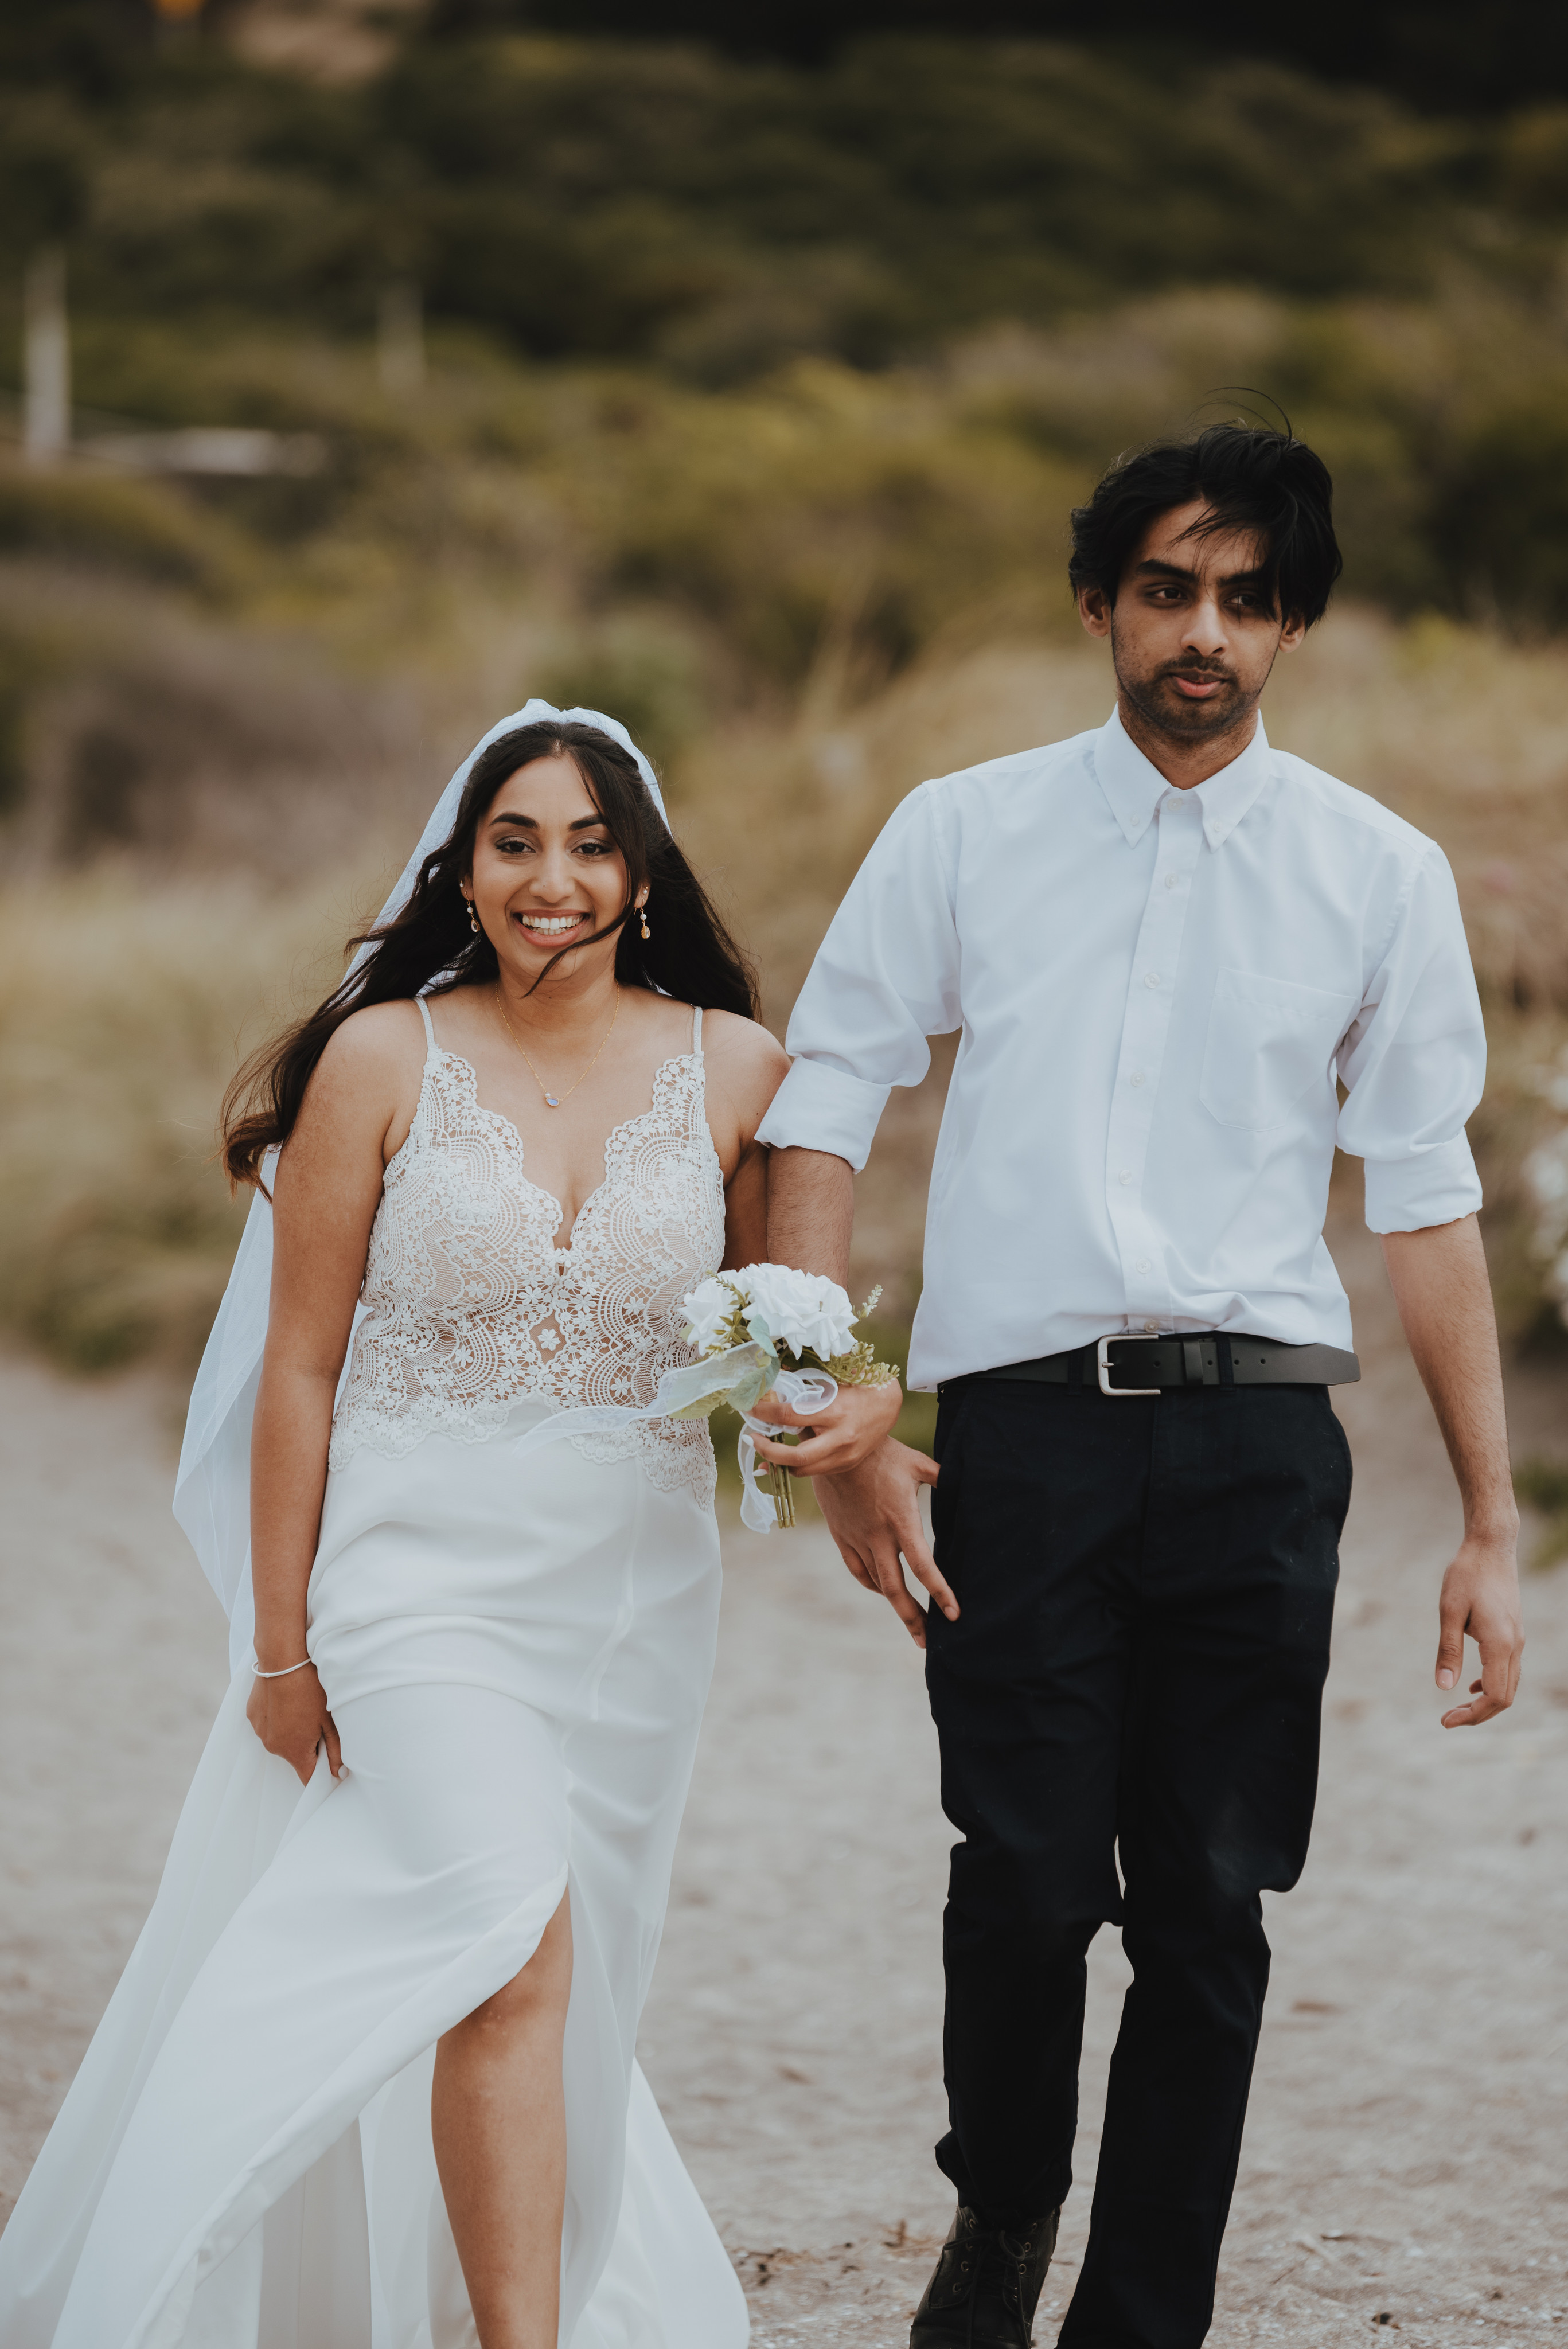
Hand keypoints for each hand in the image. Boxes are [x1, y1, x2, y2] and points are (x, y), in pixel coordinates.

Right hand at [245, 1661, 343, 1783]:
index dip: (321, 1773)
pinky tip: (286, 1700)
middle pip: (295, 1756)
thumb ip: (335, 1751)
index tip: (329, 1761)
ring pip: (280, 1739)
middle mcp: (273, 1746)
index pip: (308, 1778)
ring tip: (301, 1707)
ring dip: (291, 1731)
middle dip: (308, 1745)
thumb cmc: (310, 1688)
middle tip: (318, 1720)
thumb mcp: (328, 1720)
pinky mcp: (252, 1716)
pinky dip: (277, 1718)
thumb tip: (339, 1774)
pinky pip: (268, 1725)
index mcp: (294, 1751)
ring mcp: (259, 1731)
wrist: (283, 1659)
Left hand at [748, 1375, 902, 1476]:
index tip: (748, 1407)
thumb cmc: (857, 1387)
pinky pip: (813, 1472)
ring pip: (801, 1470)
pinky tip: (782, 1456)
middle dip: (766, 1450)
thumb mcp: (832, 1379)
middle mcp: (839, 1439)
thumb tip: (773, 1374)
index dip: (763, 1412)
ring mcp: (843, 1456)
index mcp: (834, 1412)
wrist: (889, 1405)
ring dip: (778, 1461)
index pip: (788, 1416)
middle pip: (794, 1458)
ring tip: (764, 1445)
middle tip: (751, 1437)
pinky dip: (794, 1466)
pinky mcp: (845, 1464)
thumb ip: (804, 1381)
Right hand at [811, 1436, 955, 1647]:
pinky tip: (883, 1589)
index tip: (953, 1614)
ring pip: (876, 1582)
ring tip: (912, 1620)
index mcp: (901, 1520)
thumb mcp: (918, 1463)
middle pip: (896, 1589)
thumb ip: (942, 1478)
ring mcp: (857, 1538)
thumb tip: (967, 1482)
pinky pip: (858, 1569)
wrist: (833, 1447)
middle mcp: (878, 1536)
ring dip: (895, 1603)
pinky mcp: (842, 1536)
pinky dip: (872, 1583)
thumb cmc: (881, 1451)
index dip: (940, 1593)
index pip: (924, 1566)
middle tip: (928, 1641)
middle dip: (913, 1618)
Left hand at [1434, 1528, 1523, 1727]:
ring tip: (1455, 1709)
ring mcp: (1517, 1641)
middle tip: (1446, 1720)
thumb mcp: (1449, 1611)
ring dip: (1485, 1702)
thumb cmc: (1466, 1575)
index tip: (1445, 1721)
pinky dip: (1491, 1685)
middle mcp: (1514, 1646)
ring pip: (1508, 1685)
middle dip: (1477, 1715)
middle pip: (1504, 1697)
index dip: (1471, 1715)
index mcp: (1500, 1644)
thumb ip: (1448, 1650)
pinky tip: (1470, 1684)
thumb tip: (1444, 1687)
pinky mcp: (1513, 1634)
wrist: (1491, 1548)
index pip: (1493, 1695)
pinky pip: (1508, 1670)